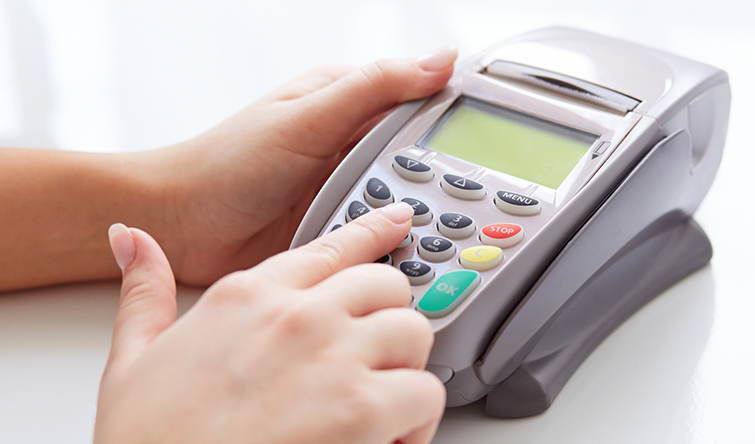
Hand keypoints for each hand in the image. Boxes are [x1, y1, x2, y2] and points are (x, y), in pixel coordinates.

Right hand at [96, 202, 445, 443]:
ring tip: (380, 406)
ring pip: (414, 332)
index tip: (397, 223)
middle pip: (386, 285)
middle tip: (376, 359)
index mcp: (248, 296)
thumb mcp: (133, 359)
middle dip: (388, 319)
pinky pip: (425, 394)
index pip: (331, 247)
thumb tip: (131, 239)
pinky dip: (415, 421)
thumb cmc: (150, 443)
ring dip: (404, 369)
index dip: (373, 232)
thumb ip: (144, 293)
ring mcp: (332, 355)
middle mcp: (296, 314)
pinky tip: (384, 440)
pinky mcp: (361, 408)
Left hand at [156, 47, 456, 285]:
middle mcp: (354, 144)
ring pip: (407, 201)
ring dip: (416, 218)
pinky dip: (393, 244)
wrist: (182, 225)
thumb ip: (374, 88)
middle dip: (440, 183)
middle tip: (461, 208)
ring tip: (431, 235)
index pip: (424, 102)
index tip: (492, 146)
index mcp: (351, 102)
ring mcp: (348, 188)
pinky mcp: (340, 226)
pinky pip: (382, 234)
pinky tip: (405, 256)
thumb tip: (440, 59)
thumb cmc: (229, 162)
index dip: (458, 121)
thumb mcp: (307, 117)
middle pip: (423, 159)